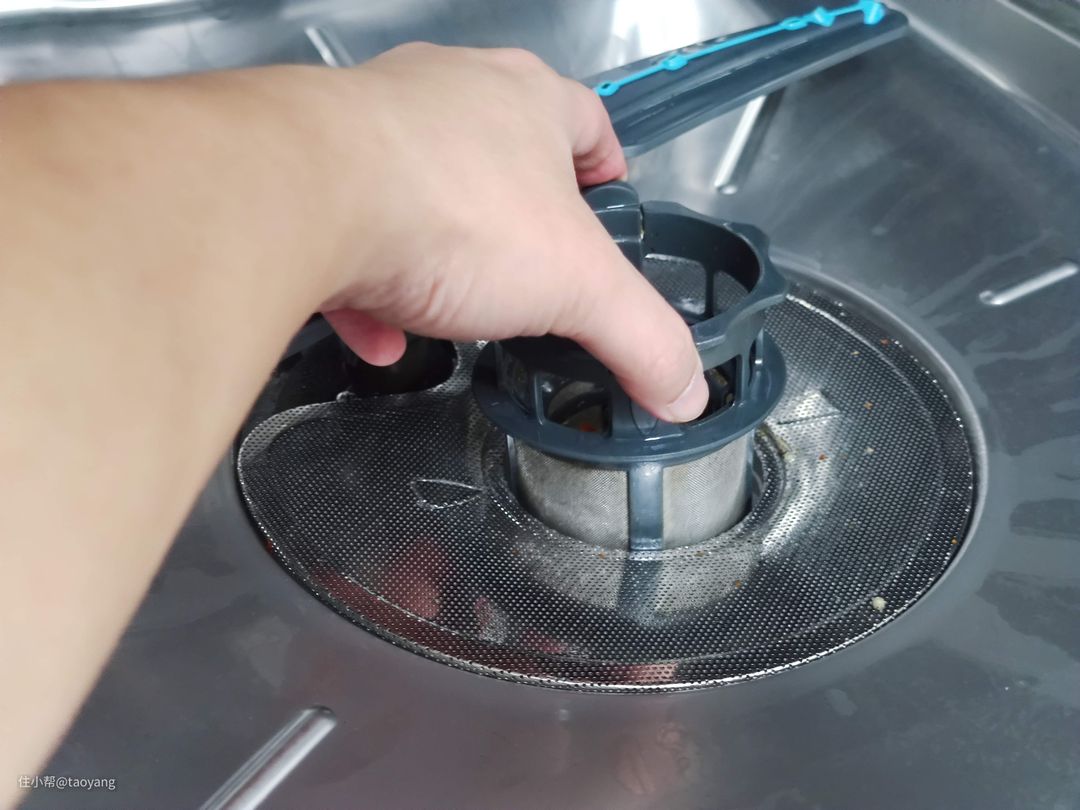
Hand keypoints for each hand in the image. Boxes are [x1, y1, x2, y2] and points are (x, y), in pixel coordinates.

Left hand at [320, 44, 707, 421]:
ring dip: (441, 249)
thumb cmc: (447, 210)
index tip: (606, 203)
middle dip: (517, 213)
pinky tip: (382, 335)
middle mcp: (447, 96)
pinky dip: (371, 283)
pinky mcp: (310, 170)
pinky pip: (350, 226)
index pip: (586, 120)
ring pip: (419, 186)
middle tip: (532, 268)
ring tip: (455, 307)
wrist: (303, 196)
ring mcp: (372, 126)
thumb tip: (683, 388)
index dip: (604, 166)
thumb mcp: (578, 288)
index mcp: (526, 102)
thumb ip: (641, 338)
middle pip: (498, 151)